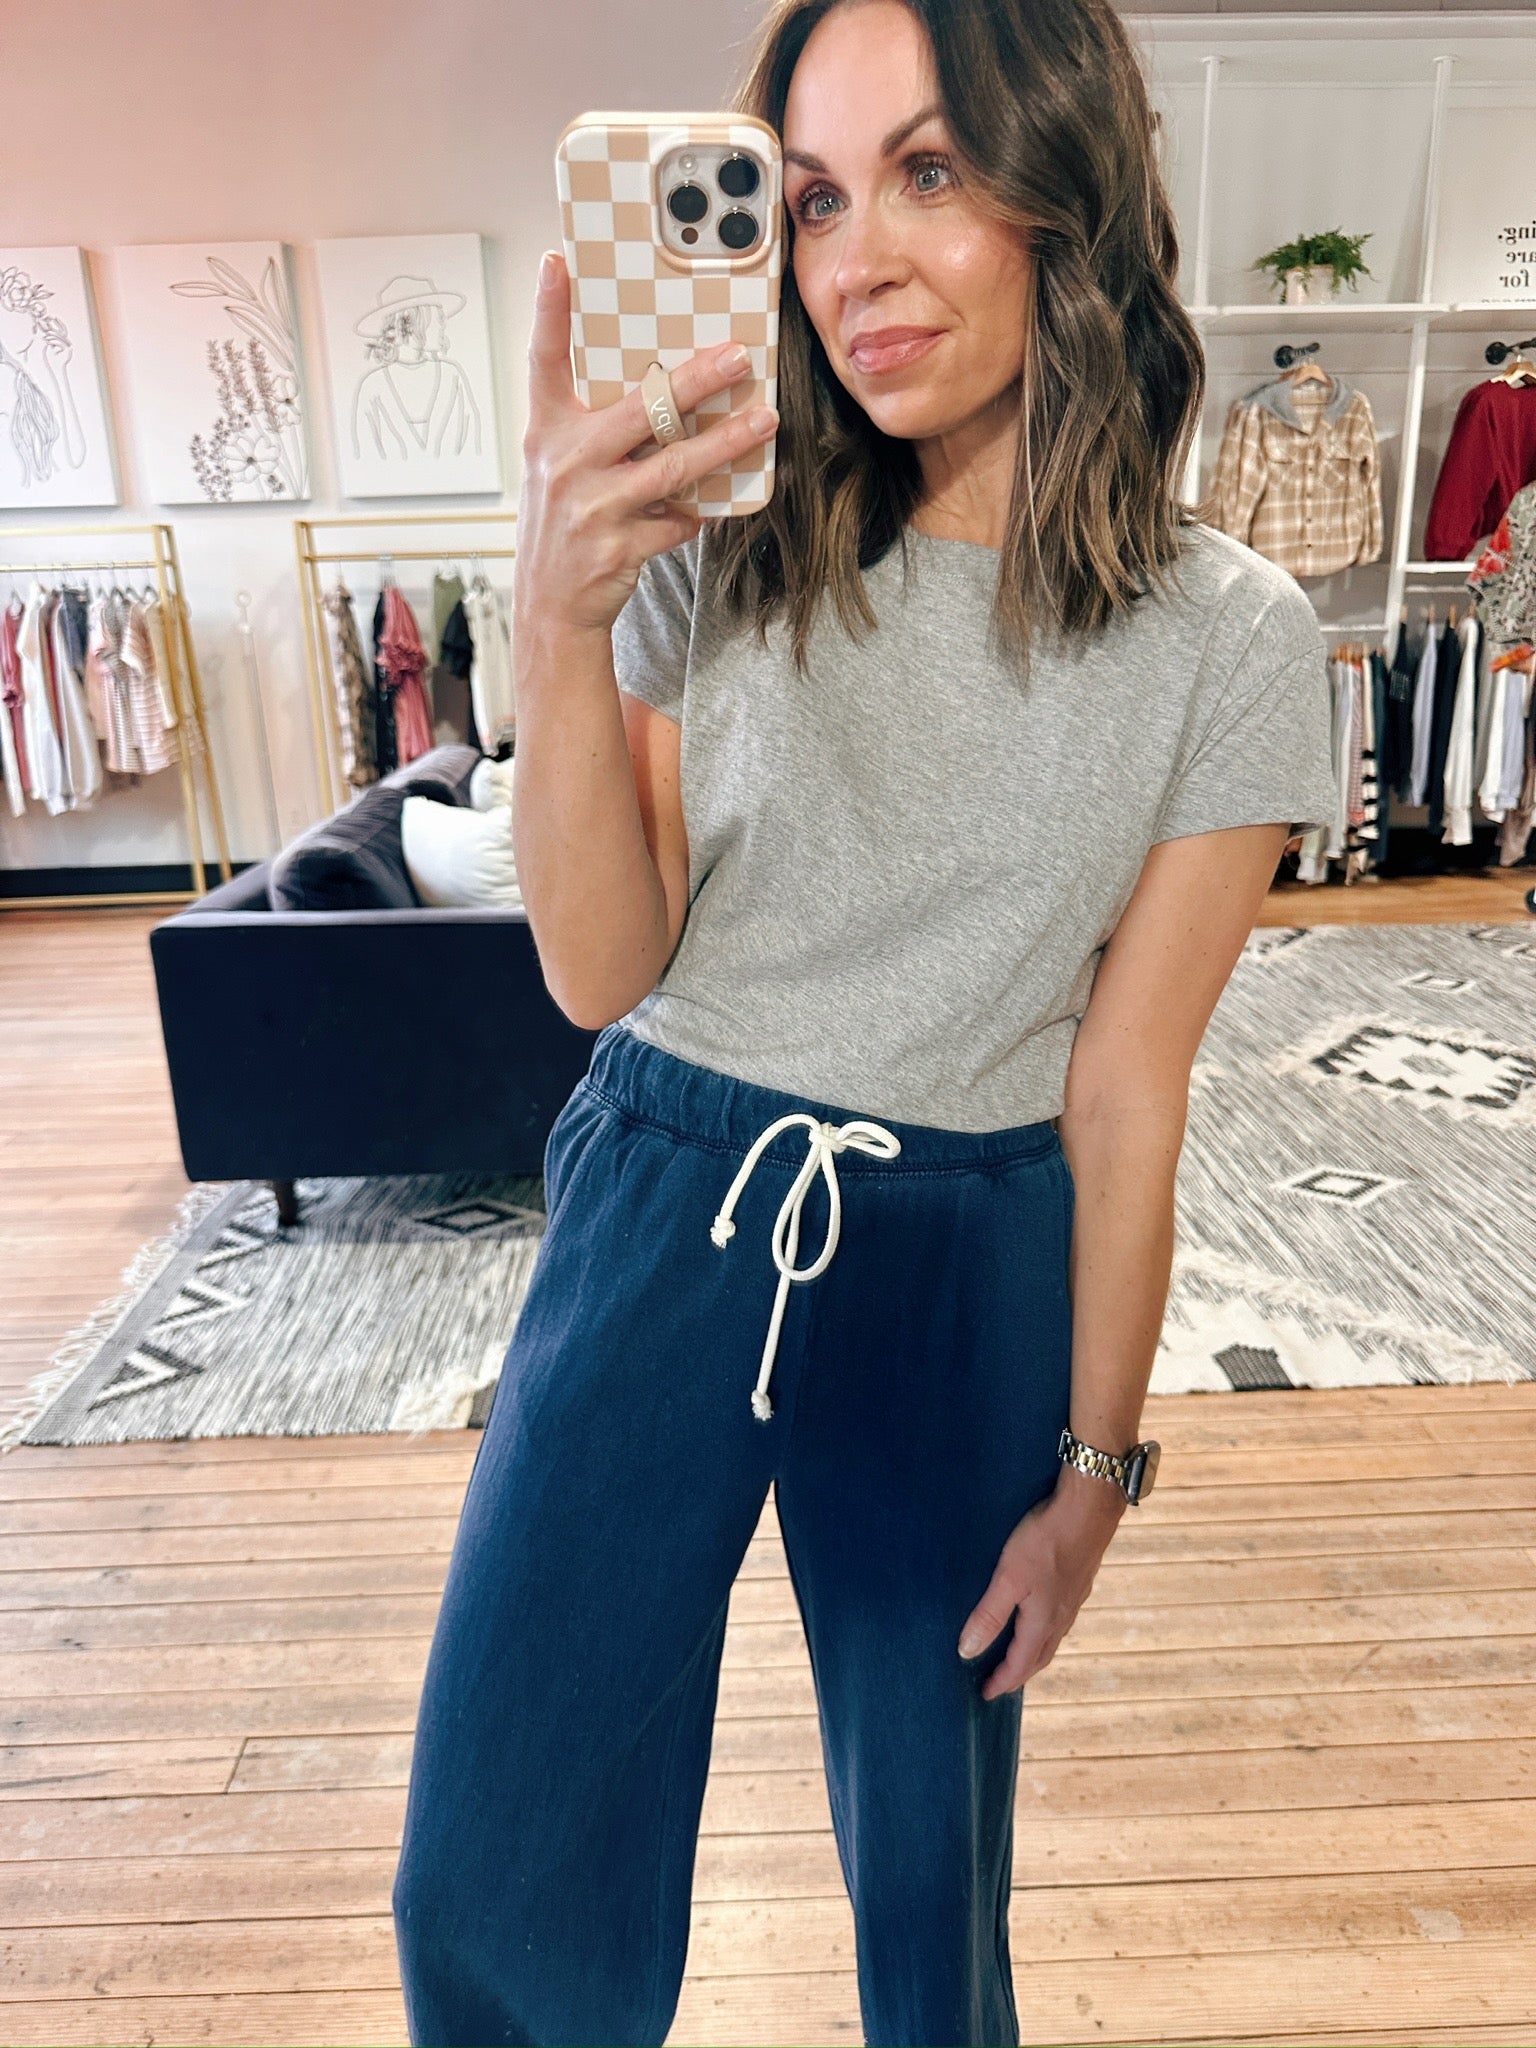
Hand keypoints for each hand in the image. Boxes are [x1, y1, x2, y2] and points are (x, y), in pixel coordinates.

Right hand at [513, 249, 777, 640]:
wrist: (551, 608)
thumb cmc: (564, 527)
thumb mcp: (561, 470)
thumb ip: (597, 431)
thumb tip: (663, 393)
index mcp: (546, 434)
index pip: (543, 360)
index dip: (549, 310)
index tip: (558, 262)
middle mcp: (565, 463)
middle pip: (640, 409)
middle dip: (695, 381)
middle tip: (737, 357)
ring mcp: (592, 506)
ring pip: (673, 465)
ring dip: (725, 442)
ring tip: (764, 421)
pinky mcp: (618, 545)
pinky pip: (677, 520)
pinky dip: (699, 512)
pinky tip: (717, 503)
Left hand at [957, 1465, 1125, 1701]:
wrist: (1088, 1510)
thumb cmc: (1045, 1541)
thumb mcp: (1009, 1577)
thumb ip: (989, 1615)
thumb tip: (968, 1652)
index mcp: (1043, 1623)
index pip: (1019, 1665)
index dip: (1001, 1682)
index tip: (985, 1695)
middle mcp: (1061, 1618)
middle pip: (1038, 1658)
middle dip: (1018, 1674)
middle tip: (998, 1683)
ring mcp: (1072, 1602)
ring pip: (1050, 1641)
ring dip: (1032, 1655)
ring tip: (1015, 1657)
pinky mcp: (1078, 1585)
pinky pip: (1058, 1622)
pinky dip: (1043, 1634)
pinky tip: (1038, 1619)